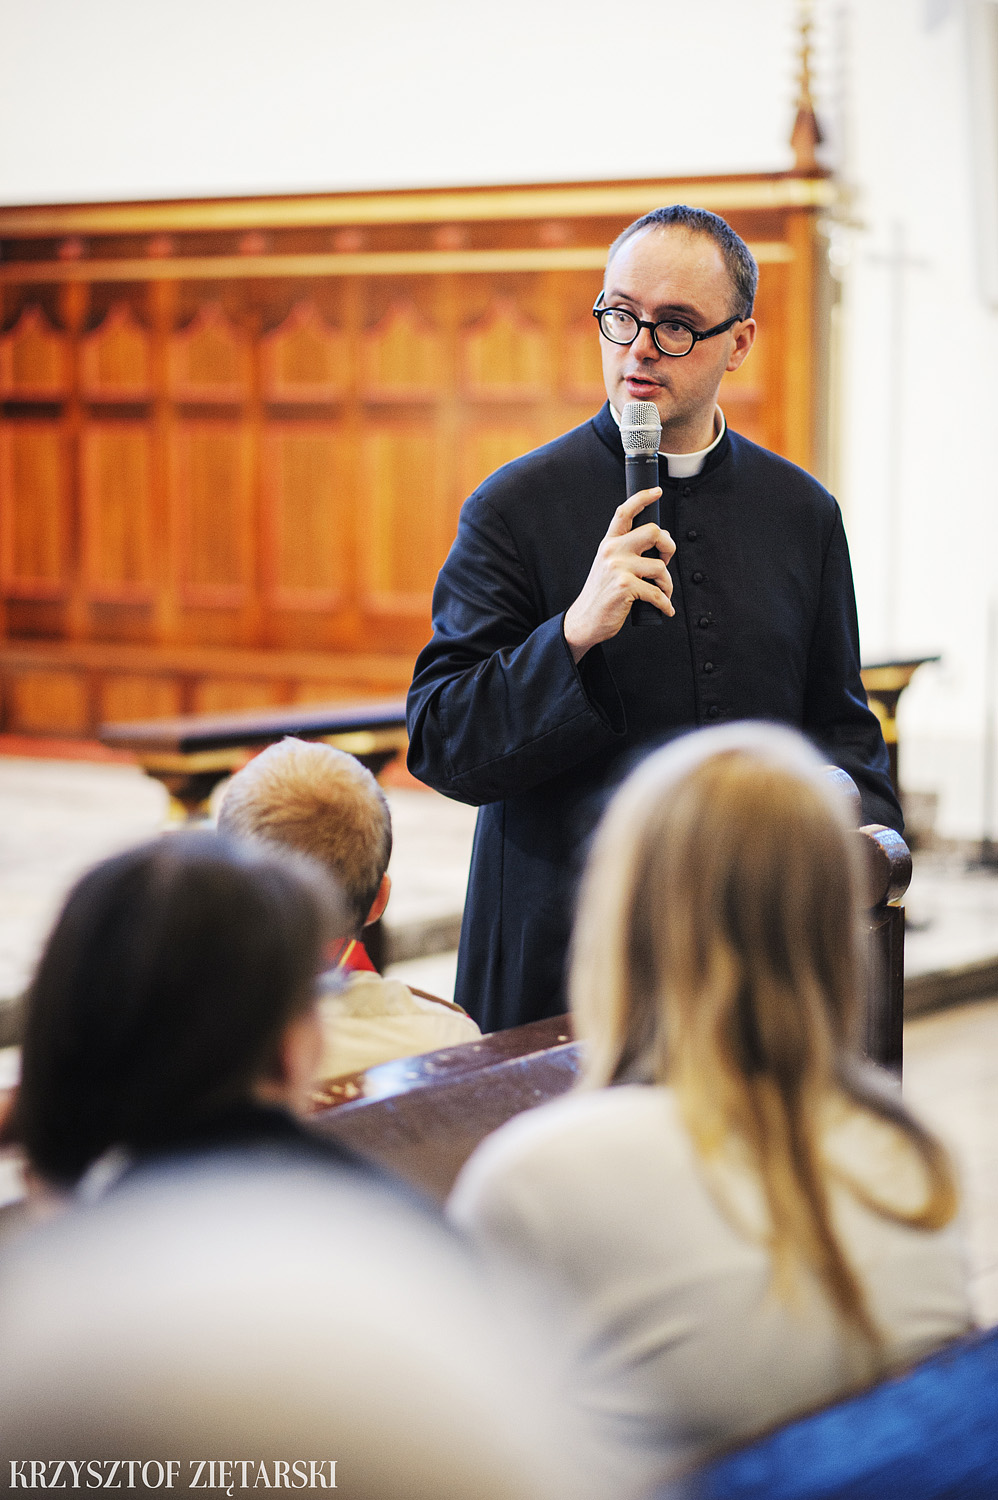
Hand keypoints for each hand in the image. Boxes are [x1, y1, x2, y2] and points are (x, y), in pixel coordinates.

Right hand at [564, 489, 674, 662]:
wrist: (585, 620)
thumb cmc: (601, 595)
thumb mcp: (608, 566)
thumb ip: (626, 553)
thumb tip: (658, 547)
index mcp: (609, 543)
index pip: (624, 512)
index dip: (642, 498)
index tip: (656, 492)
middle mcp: (612, 551)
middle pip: (653, 532)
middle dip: (669, 546)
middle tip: (666, 560)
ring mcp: (618, 568)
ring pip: (660, 566)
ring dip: (667, 583)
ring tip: (663, 592)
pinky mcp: (625, 586)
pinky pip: (657, 592)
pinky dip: (665, 603)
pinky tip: (664, 608)